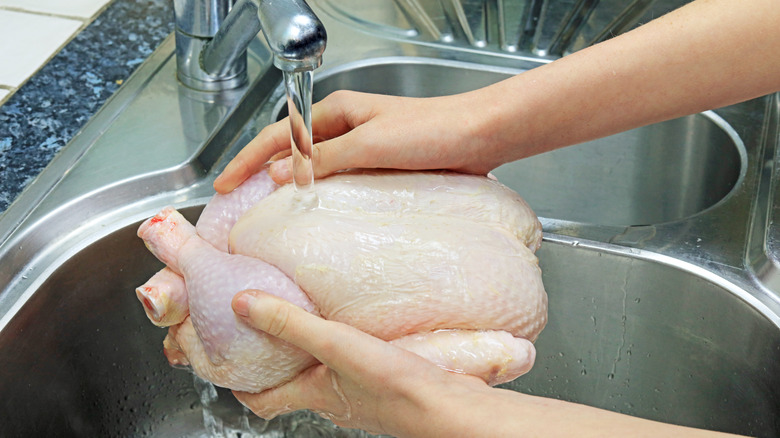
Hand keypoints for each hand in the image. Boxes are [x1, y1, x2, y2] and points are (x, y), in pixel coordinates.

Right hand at [214, 90, 510, 192]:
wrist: (480, 136)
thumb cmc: (432, 131)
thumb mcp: (369, 144)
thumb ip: (323, 159)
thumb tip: (277, 174)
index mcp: (337, 112)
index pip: (277, 136)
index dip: (246, 160)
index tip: (223, 184)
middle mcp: (347, 128)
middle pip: (291, 152)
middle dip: (262, 174)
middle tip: (239, 204)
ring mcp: (364, 149)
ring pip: (316, 170)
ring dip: (292, 188)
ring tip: (270, 216)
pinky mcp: (381, 168)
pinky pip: (342, 183)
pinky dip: (324, 198)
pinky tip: (319, 217)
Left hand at [230, 289, 491, 436]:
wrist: (450, 407)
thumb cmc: (395, 387)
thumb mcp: (335, 345)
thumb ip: (290, 323)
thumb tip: (243, 304)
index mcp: (313, 395)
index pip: (262, 401)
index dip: (240, 385)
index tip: (227, 363)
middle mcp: (334, 400)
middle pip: (292, 386)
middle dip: (276, 362)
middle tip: (267, 331)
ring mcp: (362, 395)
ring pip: (325, 376)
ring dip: (312, 354)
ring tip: (309, 320)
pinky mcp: (387, 384)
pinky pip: (355, 367)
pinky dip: (345, 350)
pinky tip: (357, 329)